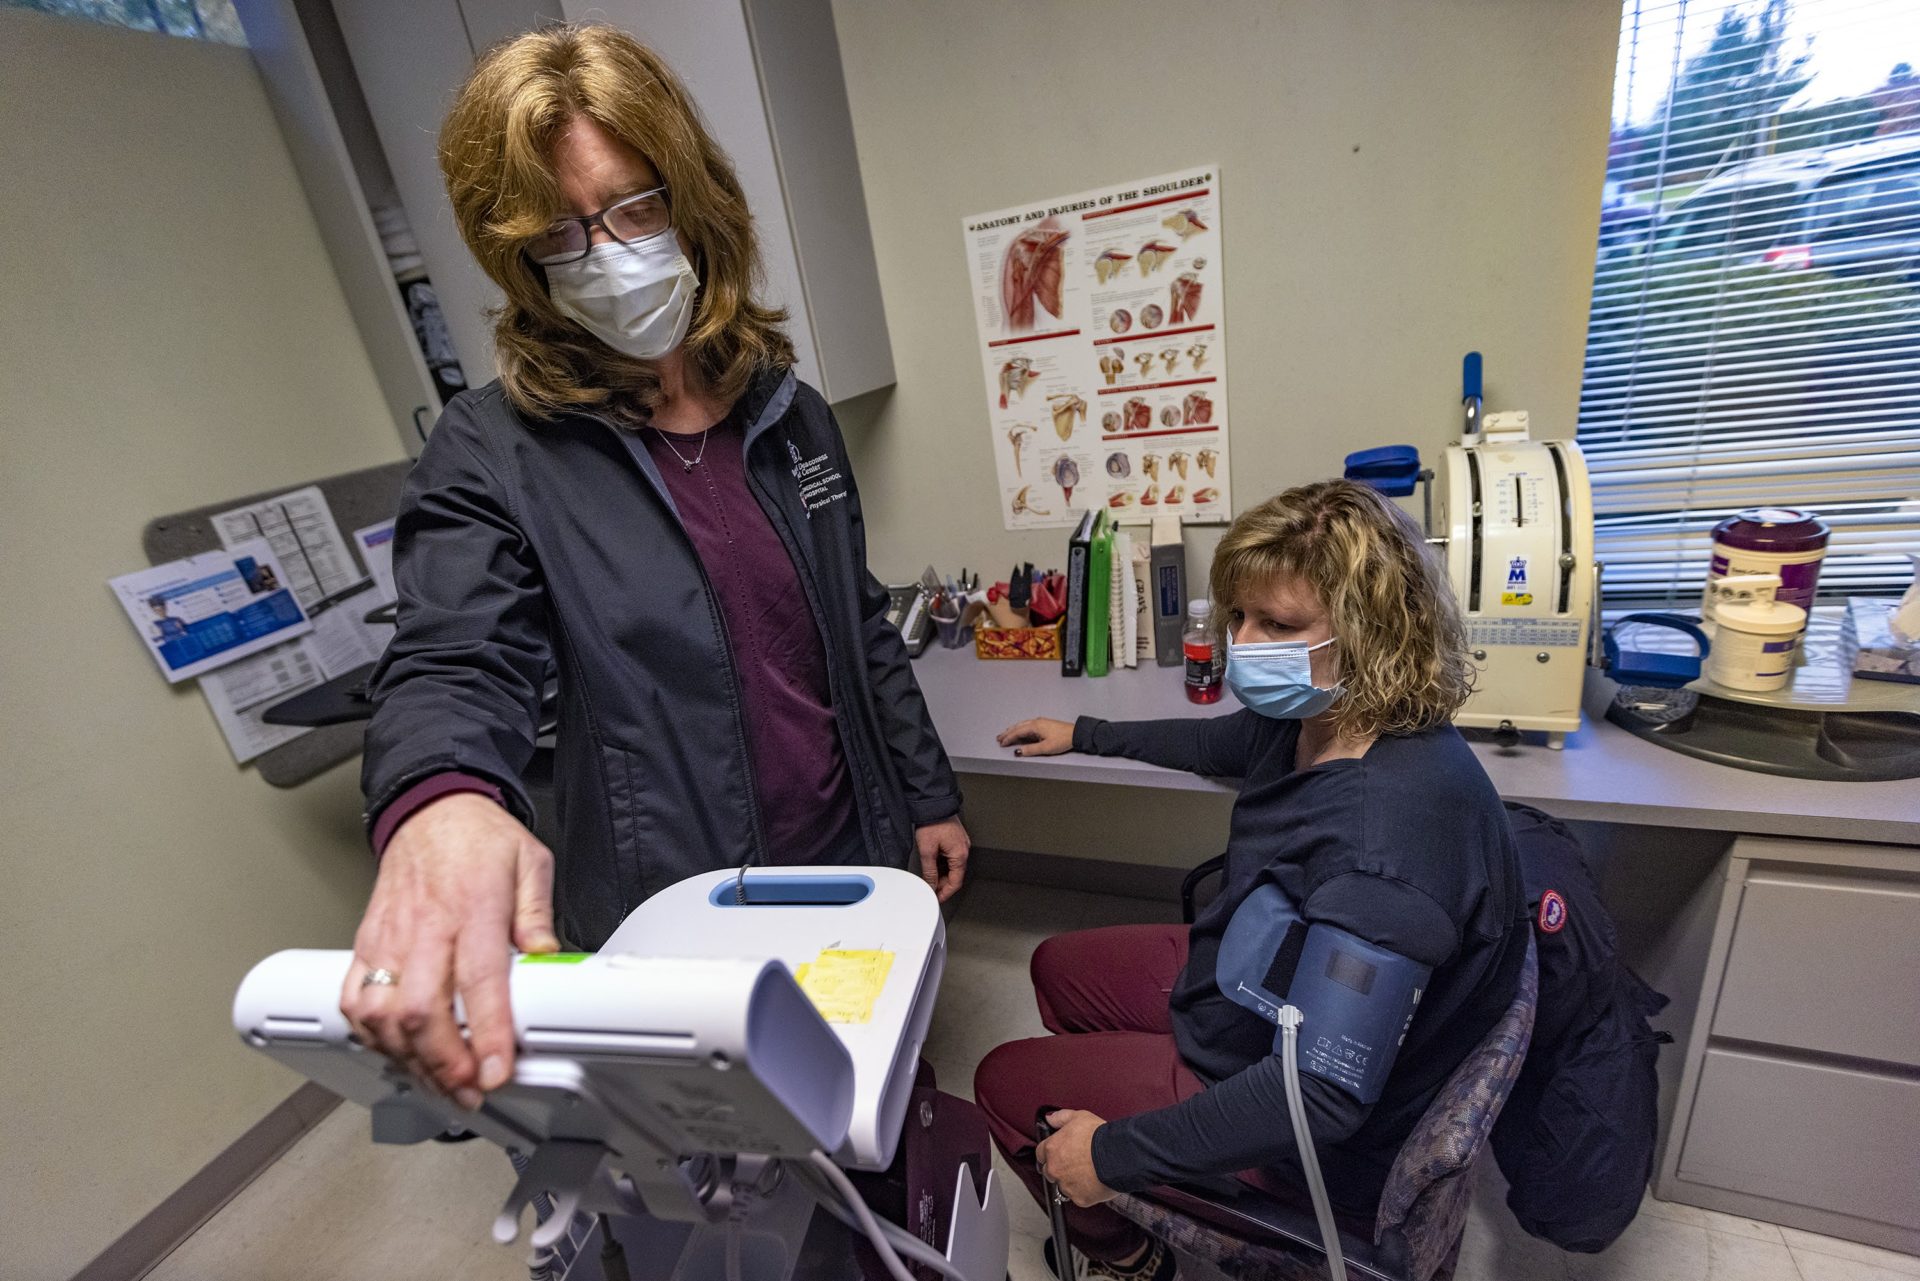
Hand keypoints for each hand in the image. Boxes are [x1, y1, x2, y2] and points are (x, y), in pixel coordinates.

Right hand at [340, 793, 558, 1108]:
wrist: (429, 808)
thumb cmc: (478, 838)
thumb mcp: (530, 863)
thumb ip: (539, 916)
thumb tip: (549, 959)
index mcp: (473, 907)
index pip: (479, 982)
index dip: (488, 1033)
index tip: (497, 1071)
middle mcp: (425, 928)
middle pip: (421, 1011)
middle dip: (445, 1064)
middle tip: (471, 1091)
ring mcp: (389, 939)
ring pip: (382, 1016)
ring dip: (409, 1060)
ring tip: (440, 1084)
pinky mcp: (366, 944)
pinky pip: (354, 1000)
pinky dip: (371, 1036)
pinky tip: (398, 1053)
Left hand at [915, 816, 970, 901]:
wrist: (934, 804)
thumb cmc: (932, 822)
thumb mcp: (927, 850)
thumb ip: (930, 871)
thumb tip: (930, 884)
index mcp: (960, 855)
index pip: (955, 882)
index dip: (946, 893)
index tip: (938, 898)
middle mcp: (963, 850)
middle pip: (955, 875)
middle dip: (943, 884)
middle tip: (931, 889)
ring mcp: (961, 845)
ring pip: (953, 867)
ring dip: (942, 874)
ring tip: (929, 878)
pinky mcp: (956, 840)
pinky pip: (951, 858)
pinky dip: (943, 864)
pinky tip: (933, 865)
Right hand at [996, 717, 1074, 756]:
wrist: (1076, 734)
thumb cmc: (1062, 740)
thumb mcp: (1045, 748)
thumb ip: (1030, 750)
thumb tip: (1017, 752)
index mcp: (1035, 726)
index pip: (1017, 732)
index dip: (1008, 738)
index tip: (1001, 744)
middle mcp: (1036, 722)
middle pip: (1018, 727)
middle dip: (1007, 732)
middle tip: (999, 738)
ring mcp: (1040, 722)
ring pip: (1022, 725)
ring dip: (1013, 730)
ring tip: (1006, 734)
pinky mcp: (1044, 724)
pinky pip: (1027, 725)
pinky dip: (1020, 729)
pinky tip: (1020, 732)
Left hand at [1037, 1109, 1116, 1207]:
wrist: (1118, 1155)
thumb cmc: (1099, 1136)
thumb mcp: (1079, 1117)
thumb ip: (1061, 1118)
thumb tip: (1050, 1119)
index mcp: (1051, 1149)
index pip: (1041, 1154)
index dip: (1051, 1153)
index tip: (1060, 1153)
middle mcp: (1055, 1169)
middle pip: (1050, 1172)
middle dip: (1060, 1168)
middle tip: (1077, 1163)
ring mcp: (1066, 1186)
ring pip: (1064, 1186)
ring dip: (1072, 1181)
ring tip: (1088, 1172)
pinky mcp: (1079, 1199)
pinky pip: (1079, 1196)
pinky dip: (1085, 1191)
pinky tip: (1095, 1182)